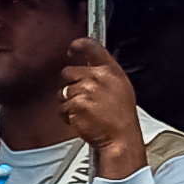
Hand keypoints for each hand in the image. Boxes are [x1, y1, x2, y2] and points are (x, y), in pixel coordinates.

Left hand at [50, 43, 150, 178]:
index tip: (72, 49)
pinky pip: (61, 108)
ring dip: (69, 102)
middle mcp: (98, 77)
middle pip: (68, 72)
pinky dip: (67, 115)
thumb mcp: (120, 88)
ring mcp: (86, 90)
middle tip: (84, 99)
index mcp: (111, 71)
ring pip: (63, 92)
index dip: (79, 45)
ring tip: (86, 112)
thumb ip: (104, 75)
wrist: (121, 138)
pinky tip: (82, 119)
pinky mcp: (76, 104)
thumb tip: (90, 67)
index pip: (92, 48)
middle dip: (71, 86)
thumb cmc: (120, 117)